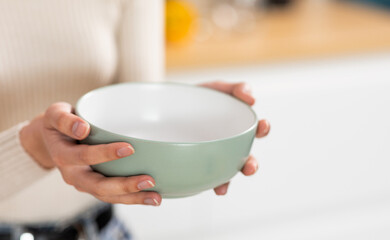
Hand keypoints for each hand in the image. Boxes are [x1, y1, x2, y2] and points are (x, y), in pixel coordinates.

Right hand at [20, 102, 160, 205]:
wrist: (53, 140)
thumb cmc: (59, 124)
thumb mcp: (55, 114)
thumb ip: (64, 119)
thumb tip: (82, 128)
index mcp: (64, 156)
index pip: (85, 156)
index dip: (106, 153)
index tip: (129, 148)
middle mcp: (73, 175)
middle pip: (99, 185)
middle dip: (125, 185)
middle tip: (149, 180)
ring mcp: (85, 184)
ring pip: (109, 196)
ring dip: (133, 198)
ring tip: (156, 197)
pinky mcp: (96, 187)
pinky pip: (114, 196)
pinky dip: (133, 198)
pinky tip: (153, 197)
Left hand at [200, 81, 269, 194]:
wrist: (167, 106)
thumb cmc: (198, 98)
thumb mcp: (217, 88)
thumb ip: (236, 89)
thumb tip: (251, 98)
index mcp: (237, 126)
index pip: (256, 129)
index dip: (263, 129)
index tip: (263, 125)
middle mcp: (229, 144)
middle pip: (245, 158)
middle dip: (250, 165)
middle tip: (249, 166)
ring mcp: (213, 156)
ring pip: (226, 172)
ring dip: (229, 181)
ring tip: (224, 186)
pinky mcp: (197, 164)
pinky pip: (206, 177)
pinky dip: (210, 184)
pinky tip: (211, 187)